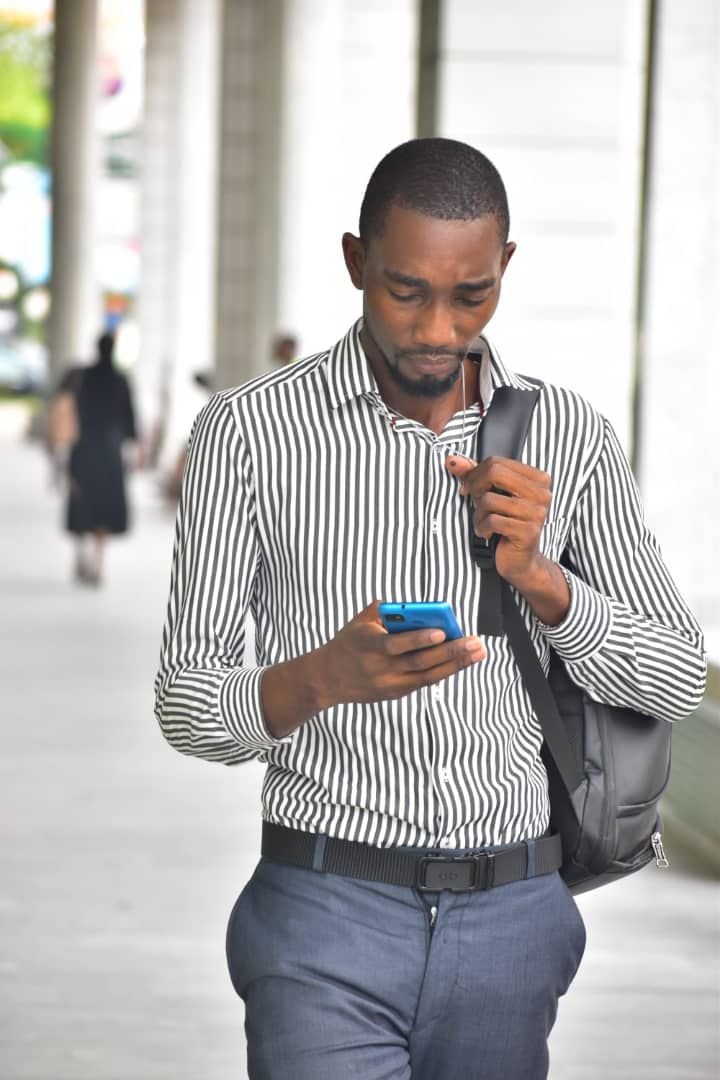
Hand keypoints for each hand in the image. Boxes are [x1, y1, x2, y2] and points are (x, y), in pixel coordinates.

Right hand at [319, 601, 485, 707]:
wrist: (328, 677)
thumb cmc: (350, 642)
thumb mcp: (361, 620)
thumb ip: (388, 610)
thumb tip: (421, 609)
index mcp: (368, 644)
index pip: (396, 644)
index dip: (419, 639)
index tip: (441, 632)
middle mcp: (379, 667)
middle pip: (420, 662)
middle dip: (451, 652)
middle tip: (475, 642)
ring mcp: (388, 684)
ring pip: (428, 675)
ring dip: (455, 664)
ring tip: (477, 653)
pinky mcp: (395, 693)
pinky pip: (425, 682)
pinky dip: (444, 672)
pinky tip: (462, 662)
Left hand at [445, 454, 551, 588]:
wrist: (521, 561)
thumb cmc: (507, 525)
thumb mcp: (493, 495)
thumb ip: (475, 475)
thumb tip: (453, 460)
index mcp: (538, 479)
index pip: (498, 462)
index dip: (475, 473)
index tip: (467, 486)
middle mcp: (541, 494)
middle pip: (495, 473)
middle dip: (475, 487)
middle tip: (472, 500)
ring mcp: (537, 513)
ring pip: (489, 499)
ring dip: (478, 513)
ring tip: (484, 522)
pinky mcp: (528, 531)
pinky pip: (492, 520)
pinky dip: (482, 527)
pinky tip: (487, 533)